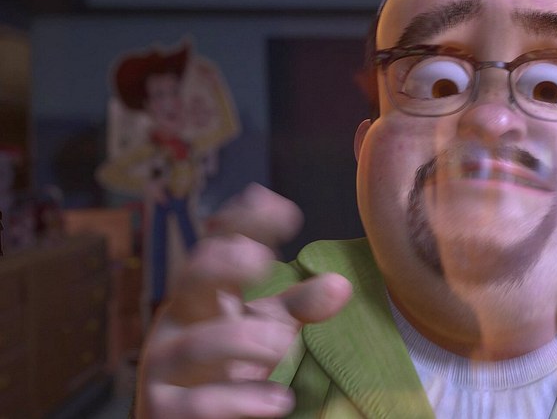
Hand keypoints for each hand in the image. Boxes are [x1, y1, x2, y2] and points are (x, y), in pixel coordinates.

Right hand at [135, 184, 351, 417]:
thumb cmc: (229, 362)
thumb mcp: (267, 327)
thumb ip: (301, 304)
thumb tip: (341, 284)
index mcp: (202, 292)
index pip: (216, 245)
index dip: (243, 223)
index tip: (283, 209)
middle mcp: (178, 321)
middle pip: (190, 279)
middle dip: (224, 264)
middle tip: (262, 260)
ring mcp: (164, 367)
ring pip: (195, 346)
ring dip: (242, 339)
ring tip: (285, 342)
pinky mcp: (165, 412)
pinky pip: (197, 406)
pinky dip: (241, 401)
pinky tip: (279, 401)